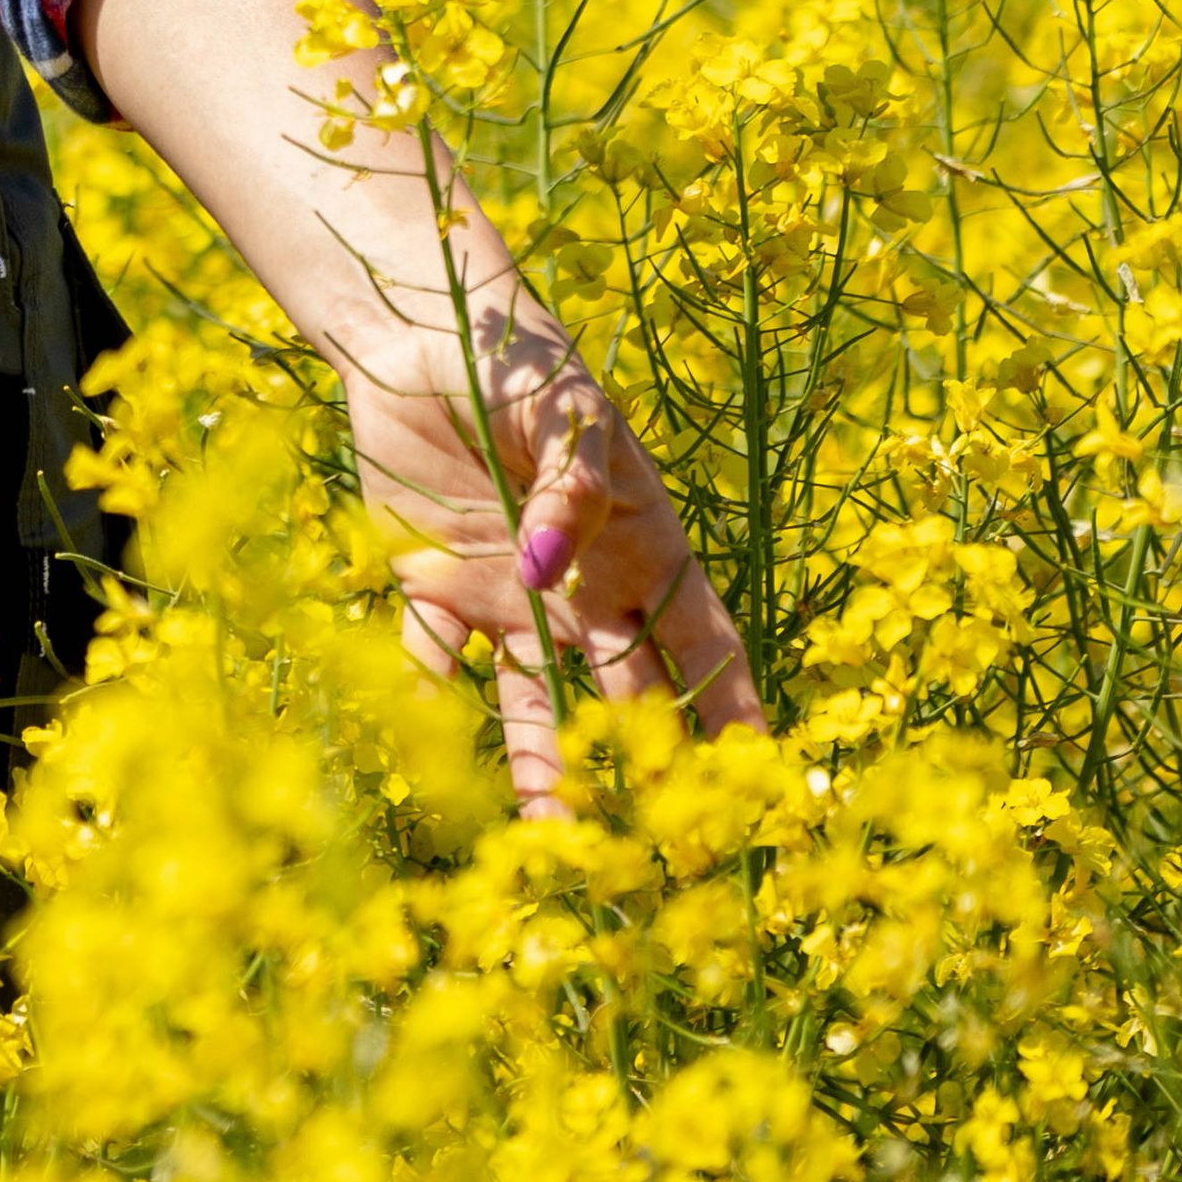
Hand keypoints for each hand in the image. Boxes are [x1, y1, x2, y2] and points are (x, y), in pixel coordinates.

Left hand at [342, 319, 766, 808]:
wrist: (421, 332)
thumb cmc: (523, 363)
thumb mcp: (567, 412)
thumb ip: (569, 489)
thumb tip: (549, 570)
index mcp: (641, 548)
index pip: (702, 643)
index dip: (733, 708)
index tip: (760, 781)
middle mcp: (582, 591)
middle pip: (624, 697)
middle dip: (644, 771)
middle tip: (661, 848)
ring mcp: (508, 595)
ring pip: (533, 702)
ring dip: (541, 766)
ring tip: (552, 840)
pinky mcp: (432, 583)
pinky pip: (428, 658)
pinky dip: (426, 699)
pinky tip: (427, 750)